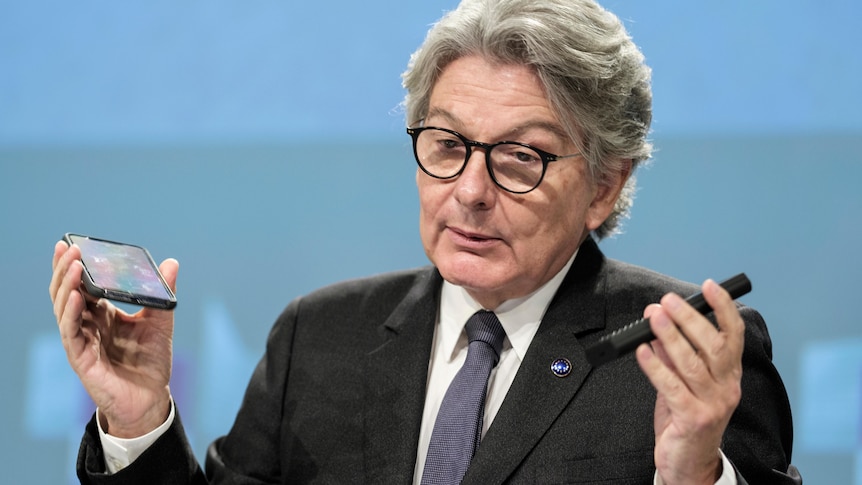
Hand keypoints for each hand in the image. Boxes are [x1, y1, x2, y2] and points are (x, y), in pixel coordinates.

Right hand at [49, 240, 177, 437]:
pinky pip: (71, 332)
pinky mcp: (81, 358)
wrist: (152, 398)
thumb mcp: (160, 321)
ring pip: (64, 309)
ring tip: (74, 265)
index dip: (74, 265)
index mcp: (102, 314)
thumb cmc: (150, 362)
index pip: (82, 285)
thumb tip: (172, 262)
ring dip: (67, 285)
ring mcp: (82, 341)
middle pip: (66, 292)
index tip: (71, 243)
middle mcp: (88, 324)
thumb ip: (163, 293)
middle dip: (65, 269)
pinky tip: (76, 296)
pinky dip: (72, 312)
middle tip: (70, 247)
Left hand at [635, 279, 743, 484]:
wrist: (690, 464)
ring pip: (691, 364)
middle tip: (667, 302)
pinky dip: (655, 366)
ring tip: (653, 317)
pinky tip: (641, 351)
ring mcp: (712, 404)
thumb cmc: (687, 419)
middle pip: (712, 345)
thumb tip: (659, 326)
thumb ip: (675, 356)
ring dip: (670, 336)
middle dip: (689, 319)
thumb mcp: (685, 383)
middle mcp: (727, 387)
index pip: (732, 335)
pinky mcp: (692, 419)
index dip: (723, 308)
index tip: (710, 286)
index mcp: (729, 374)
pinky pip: (671, 387)